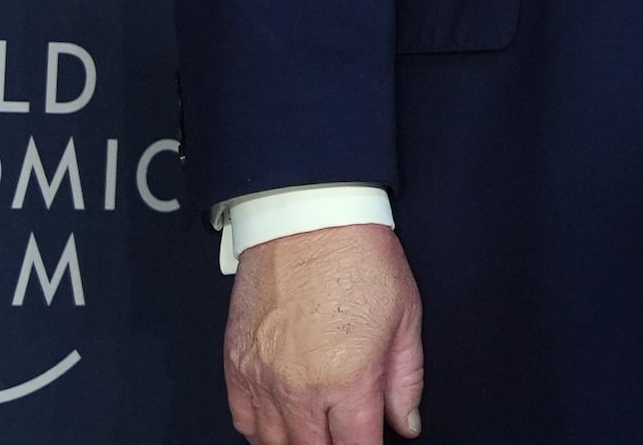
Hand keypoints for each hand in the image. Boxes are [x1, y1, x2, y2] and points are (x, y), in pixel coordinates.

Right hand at [225, 222, 424, 442]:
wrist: (309, 220)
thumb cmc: (359, 259)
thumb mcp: (406, 318)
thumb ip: (406, 381)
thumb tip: (406, 422)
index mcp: (349, 380)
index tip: (372, 444)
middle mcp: (301, 388)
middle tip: (346, 434)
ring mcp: (263, 379)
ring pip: (274, 444)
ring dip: (298, 443)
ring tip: (317, 432)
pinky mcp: (236, 365)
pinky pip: (242, 421)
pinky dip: (261, 431)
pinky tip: (281, 424)